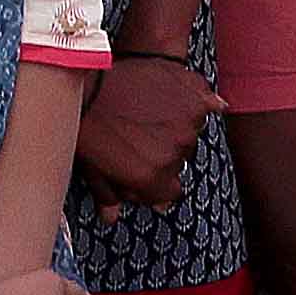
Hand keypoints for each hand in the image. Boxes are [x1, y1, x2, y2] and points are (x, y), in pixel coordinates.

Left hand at [75, 56, 211, 204]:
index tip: (144, 167)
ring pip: (191, 134)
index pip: (169, 193)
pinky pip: (208, 105)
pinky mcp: (194, 96)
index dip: (155, 182)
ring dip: (178, 127)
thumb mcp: (91, 167)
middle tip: (141, 135)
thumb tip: (111, 218)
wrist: (91, 76)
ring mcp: (188, 125)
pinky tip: (184, 99)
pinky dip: (202, 103)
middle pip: (179, 163)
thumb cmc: (86, 124)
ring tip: (152, 112)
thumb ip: (107, 195)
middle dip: (164, 154)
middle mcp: (176, 155)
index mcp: (152, 178)